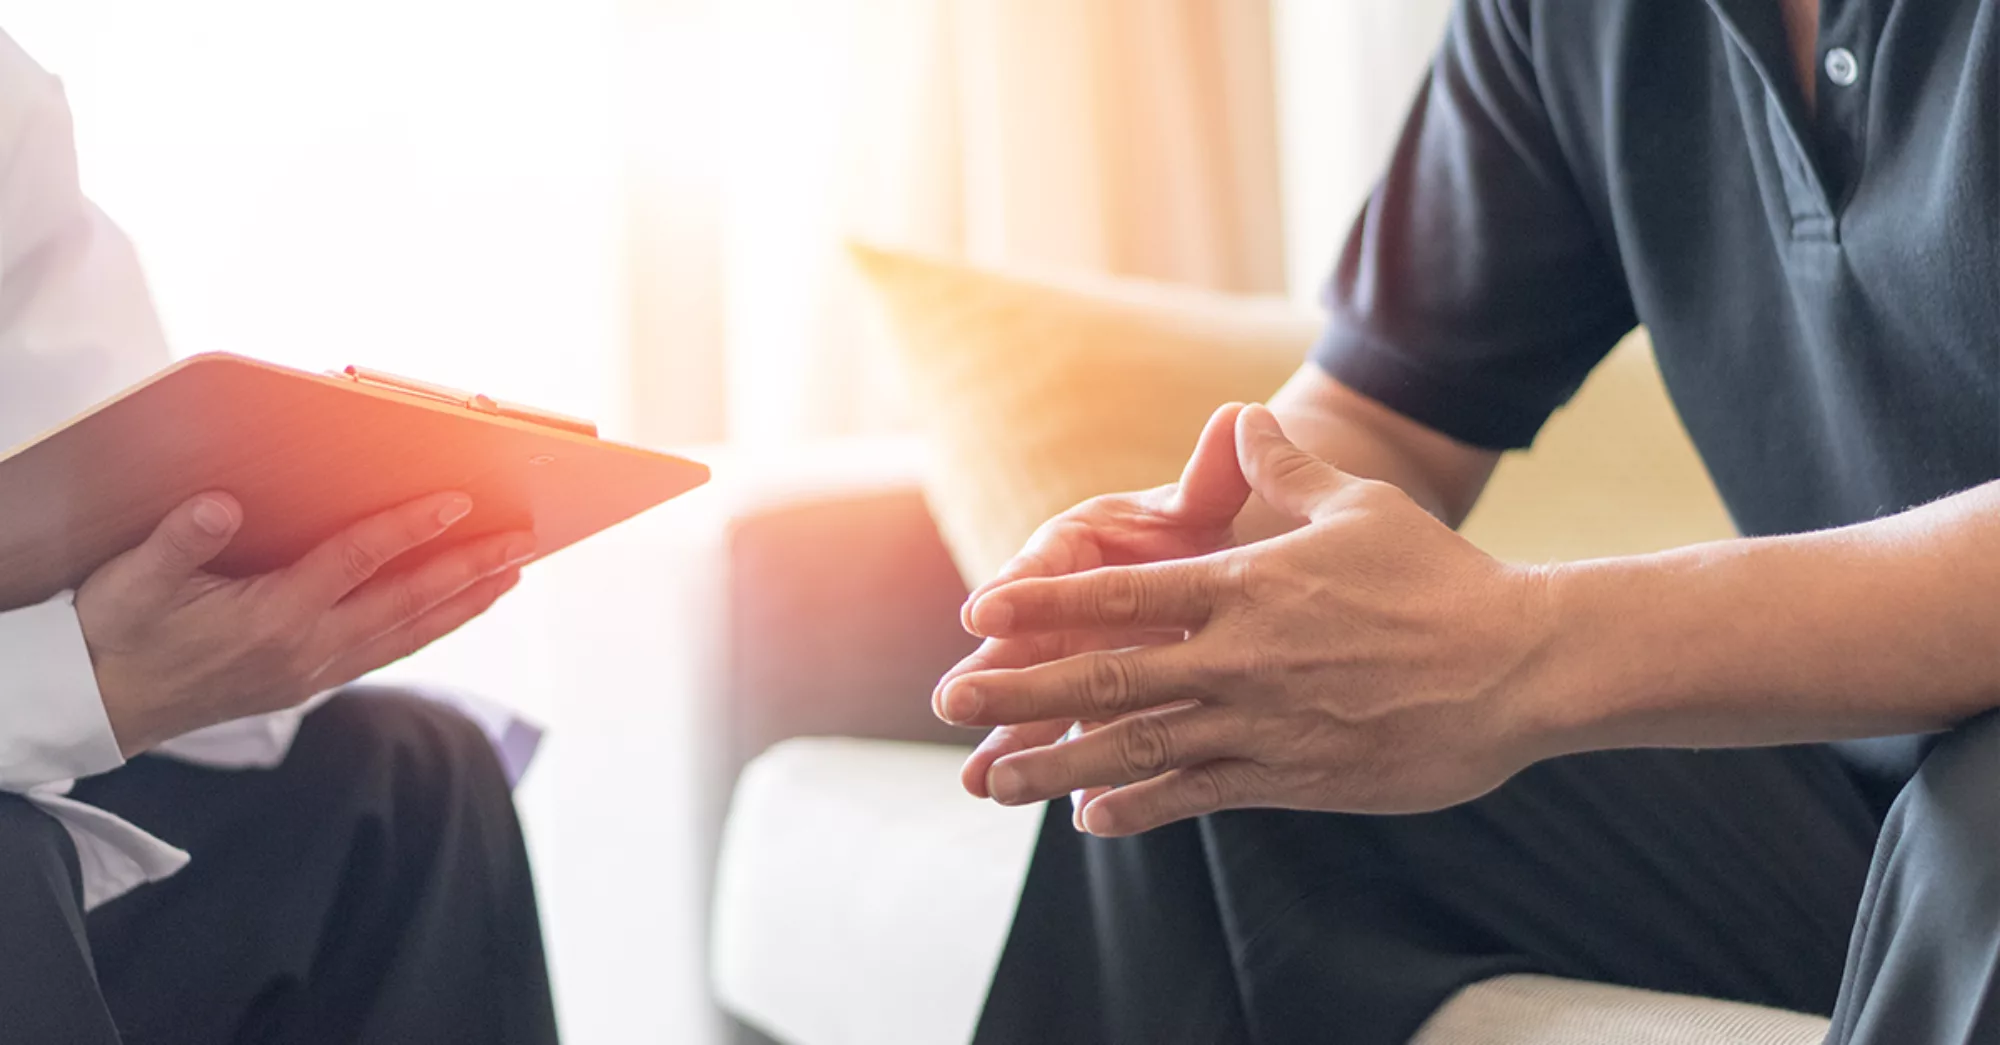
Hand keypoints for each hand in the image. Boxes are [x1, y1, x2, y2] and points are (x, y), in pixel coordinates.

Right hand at [77, 491, 534, 754]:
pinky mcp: (313, 680)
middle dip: (469, 570)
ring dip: (465, 602)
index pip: (357, 563)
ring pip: (409, 633)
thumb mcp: (129, 584)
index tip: (457, 500)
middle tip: (524, 541)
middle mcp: (306, 649)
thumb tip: (218, 505)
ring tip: (513, 572)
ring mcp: (315, 670)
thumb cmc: (115, 633)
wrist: (104, 704)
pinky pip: (390, 649)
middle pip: (406, 603)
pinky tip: (457, 606)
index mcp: (270, 618)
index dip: (409, 529)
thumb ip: (176, 542)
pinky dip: (432, 625)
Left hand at [937, 404, 1560, 835]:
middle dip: (1018, 690)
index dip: (1042, 605)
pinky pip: (1199, 795)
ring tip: (990, 780)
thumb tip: (1242, 416)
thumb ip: (1285, 469)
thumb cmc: (1438, 578)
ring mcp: (1262, 725)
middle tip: (949, 701)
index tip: (976, 613)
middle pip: (1106, 678)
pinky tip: (1089, 816)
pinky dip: (1140, 806)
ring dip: (1055, 764)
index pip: (1121, 597)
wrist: (1518, 667)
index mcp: (1246, 588)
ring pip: (1138, 748)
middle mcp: (1239, 660)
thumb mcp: (1358, 505)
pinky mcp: (1293, 779)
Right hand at [938, 404, 1251, 813]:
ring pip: (1042, 703)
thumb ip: (1214, 474)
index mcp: (1082, 545)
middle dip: (993, 677)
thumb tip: (1239, 418)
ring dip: (1012, 742)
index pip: (1045, 563)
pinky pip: (1082, 739)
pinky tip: (1063, 811)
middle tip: (953, 704)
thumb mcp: (1206, 504)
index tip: (983, 611)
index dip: (1017, 586)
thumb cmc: (1205, 525)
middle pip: (1025, 642)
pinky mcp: (1098, 703)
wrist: (1228, 572)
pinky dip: (1073, 772)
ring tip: (978, 784)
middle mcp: (1068, 603)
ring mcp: (1079, 658)